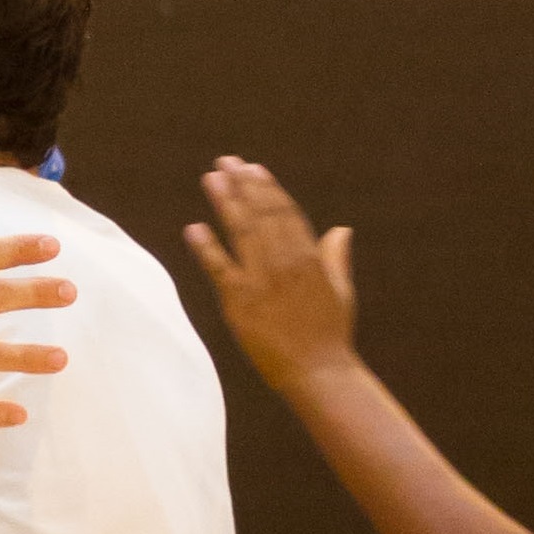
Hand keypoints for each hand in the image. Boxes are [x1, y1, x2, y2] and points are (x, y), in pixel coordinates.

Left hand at [186, 159, 357, 393]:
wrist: (318, 371)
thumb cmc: (330, 333)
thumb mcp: (340, 289)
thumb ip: (335, 257)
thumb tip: (340, 229)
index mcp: (310, 256)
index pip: (285, 212)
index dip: (267, 188)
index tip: (252, 168)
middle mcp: (286, 263)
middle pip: (261, 215)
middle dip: (243, 185)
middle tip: (225, 162)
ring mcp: (262, 282)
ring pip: (242, 233)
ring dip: (225, 203)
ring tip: (211, 179)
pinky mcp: (241, 304)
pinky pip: (220, 270)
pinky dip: (206, 248)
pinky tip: (193, 228)